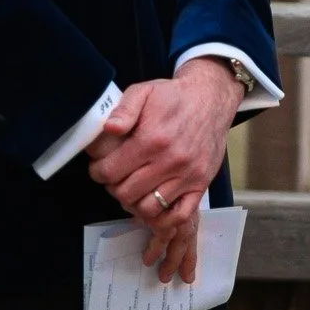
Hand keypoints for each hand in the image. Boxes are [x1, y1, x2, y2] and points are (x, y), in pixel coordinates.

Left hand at [86, 58, 242, 282]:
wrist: (211, 98)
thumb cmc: (173, 97)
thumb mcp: (144, 91)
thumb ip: (124, 109)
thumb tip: (109, 128)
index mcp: (152, 138)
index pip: (110, 172)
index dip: (98, 172)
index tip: (99, 167)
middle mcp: (171, 160)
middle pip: (126, 193)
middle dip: (113, 187)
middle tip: (115, 177)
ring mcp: (188, 175)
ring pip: (148, 209)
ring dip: (134, 203)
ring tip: (132, 188)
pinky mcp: (201, 184)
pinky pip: (179, 215)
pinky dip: (162, 218)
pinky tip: (153, 204)